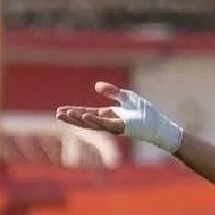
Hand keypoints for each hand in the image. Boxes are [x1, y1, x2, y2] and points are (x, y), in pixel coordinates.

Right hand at [55, 82, 183, 152]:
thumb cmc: (145, 112)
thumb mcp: (127, 96)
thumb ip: (112, 91)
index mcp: (109, 115)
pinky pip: (104, 123)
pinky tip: (84, 115)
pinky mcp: (121, 127)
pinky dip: (93, 120)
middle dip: (72, 118)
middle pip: (86, 120)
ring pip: (91, 123)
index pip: (88, 113)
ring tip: (64, 115)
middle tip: (57, 114)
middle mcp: (108, 122)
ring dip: (78, 119)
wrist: (158, 124)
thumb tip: (95, 86)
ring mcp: (114, 126)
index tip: (61, 110)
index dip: (75, 112)